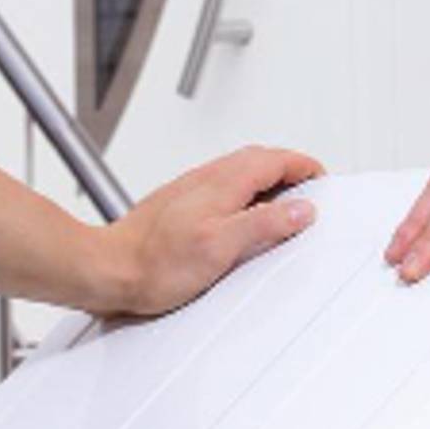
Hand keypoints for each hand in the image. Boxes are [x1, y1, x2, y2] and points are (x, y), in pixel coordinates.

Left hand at [90, 145, 325, 317]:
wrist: (108, 270)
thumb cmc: (154, 264)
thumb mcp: (222, 247)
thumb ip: (264, 224)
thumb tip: (301, 210)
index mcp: (222, 182)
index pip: (276, 159)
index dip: (304, 167)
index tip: (321, 180)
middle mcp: (207, 179)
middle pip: (260, 160)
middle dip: (290, 170)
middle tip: (309, 190)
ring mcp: (192, 190)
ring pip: (240, 173)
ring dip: (268, 181)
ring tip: (284, 205)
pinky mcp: (181, 205)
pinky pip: (224, 188)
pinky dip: (245, 195)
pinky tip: (243, 219)